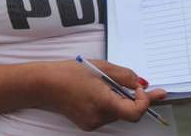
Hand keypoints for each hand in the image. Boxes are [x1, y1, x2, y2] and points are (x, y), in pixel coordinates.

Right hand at [41, 60, 166, 130]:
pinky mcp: (87, 124)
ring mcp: (93, 123)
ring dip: (120, 99)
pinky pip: (107, 115)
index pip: (135, 112)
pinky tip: (98, 91)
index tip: (144, 88)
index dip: (145, 100)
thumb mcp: (101, 67)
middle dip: (134, 98)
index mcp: (103, 102)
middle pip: (128, 112)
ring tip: (106, 83)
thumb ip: (125, 76)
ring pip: (117, 113)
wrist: (44, 85)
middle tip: (142, 86)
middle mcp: (99, 117)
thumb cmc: (69, 73)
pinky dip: (109, 103)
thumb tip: (141, 83)